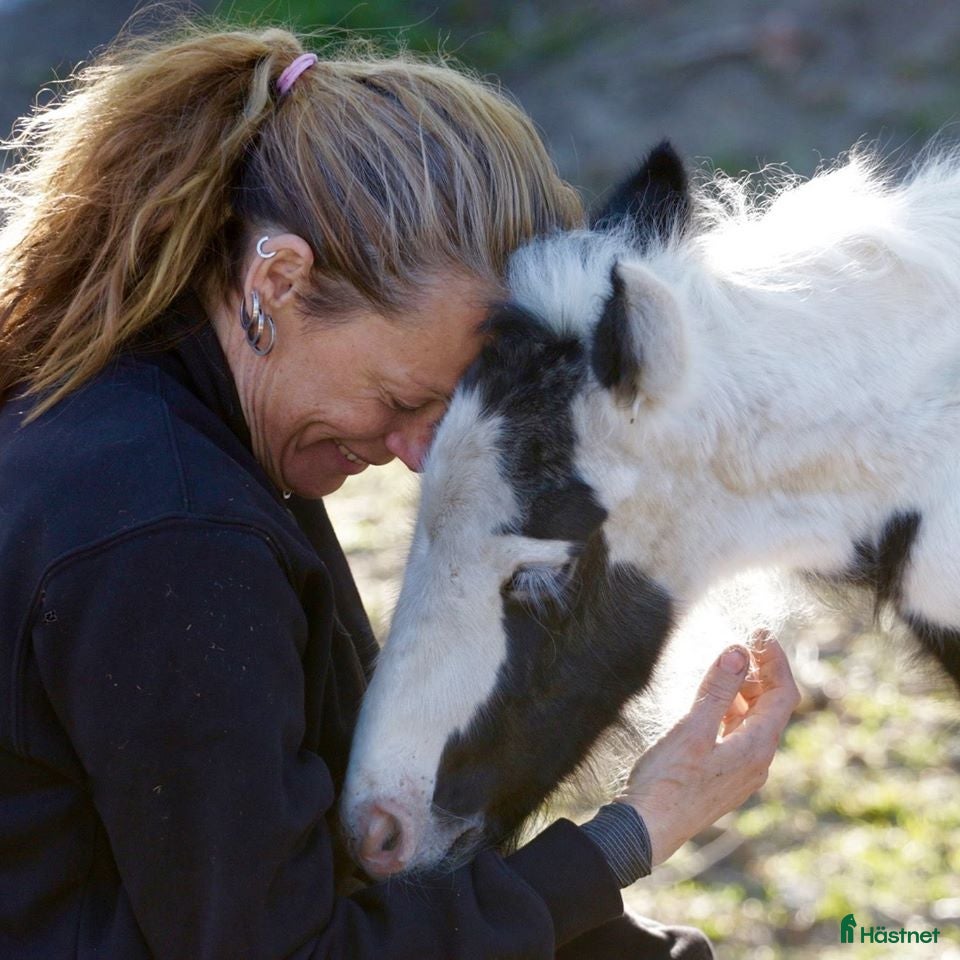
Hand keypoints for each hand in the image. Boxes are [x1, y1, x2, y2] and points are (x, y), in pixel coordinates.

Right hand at [617, 631, 799, 865]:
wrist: (645, 831)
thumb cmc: (667, 782)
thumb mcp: (692, 729)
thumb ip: (718, 690)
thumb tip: (738, 652)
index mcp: (756, 748)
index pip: (783, 695)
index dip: (776, 661)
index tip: (760, 634)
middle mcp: (757, 762)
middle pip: (772, 708)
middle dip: (761, 673)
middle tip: (743, 643)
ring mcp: (741, 772)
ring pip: (754, 722)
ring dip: (746, 691)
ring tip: (725, 666)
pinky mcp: (722, 777)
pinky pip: (738, 736)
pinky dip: (732, 711)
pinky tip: (711, 702)